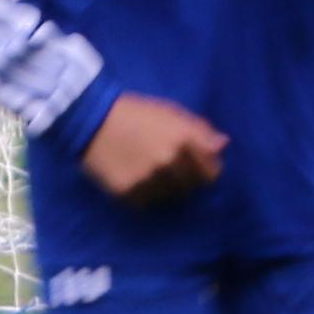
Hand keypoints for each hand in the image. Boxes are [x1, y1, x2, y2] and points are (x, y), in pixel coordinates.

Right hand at [83, 93, 222, 205]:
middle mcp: (169, 161)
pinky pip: (145, 202)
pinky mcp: (128, 191)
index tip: (196, 168)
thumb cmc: (135, 112)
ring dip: (164, 188)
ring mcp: (149, 179)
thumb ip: (199, 129)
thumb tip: (222, 145)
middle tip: (166, 167)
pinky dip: (143, 194)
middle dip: (184, 179)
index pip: (211, 173)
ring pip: (169, 196)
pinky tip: (133, 177)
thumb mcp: (170, 112)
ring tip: (148, 171)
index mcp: (184, 139)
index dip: (205, 171)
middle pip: (191, 187)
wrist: (90, 118)